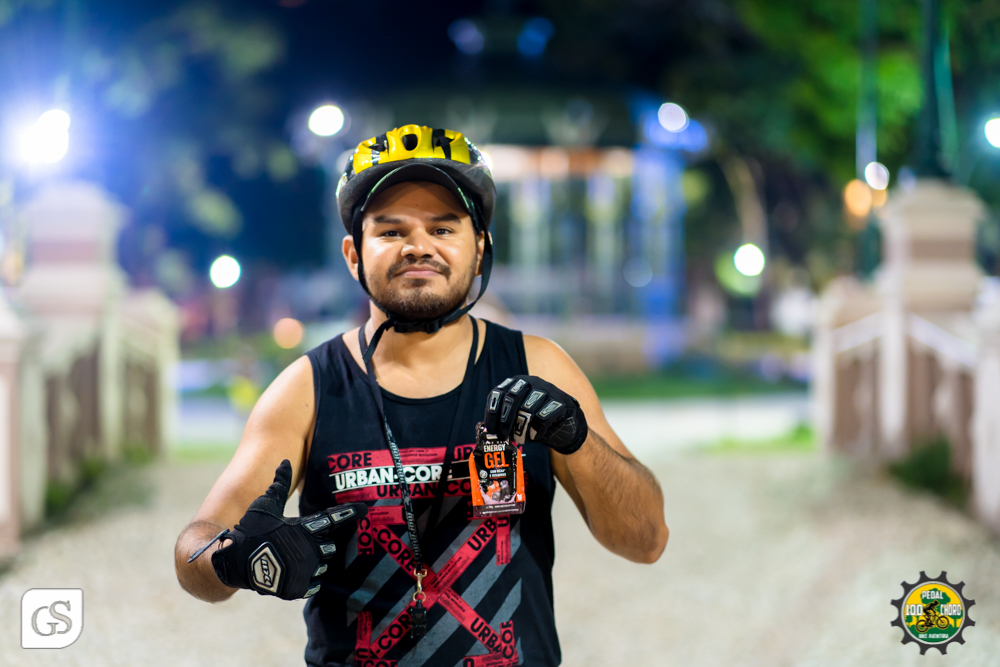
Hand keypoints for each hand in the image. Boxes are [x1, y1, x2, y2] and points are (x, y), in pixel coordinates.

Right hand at [211, 460, 366, 599]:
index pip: (332, 518)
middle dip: (320, 546)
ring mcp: (305, 569)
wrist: (234, 561)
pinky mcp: (299, 587)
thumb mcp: (265, 505)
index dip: (349, 513)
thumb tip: (284, 461)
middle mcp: (309, 548)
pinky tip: (295, 576)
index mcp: (304, 528)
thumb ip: (278, 485)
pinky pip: (315, 584)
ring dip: (313, 563)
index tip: (366, 509)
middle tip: (301, 545)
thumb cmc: (250, 530)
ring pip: (323, 565)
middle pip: (329, 546)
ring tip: (294, 560)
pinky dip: (307, 581)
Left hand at [483, 375, 587, 454]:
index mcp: (516, 383)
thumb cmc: (536, 421)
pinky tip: (535, 436)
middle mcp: (531, 382)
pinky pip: (543, 417)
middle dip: (505, 421)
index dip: (491, 413)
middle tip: (502, 437)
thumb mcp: (517, 416)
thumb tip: (487, 432)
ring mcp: (547, 390)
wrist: (564, 425)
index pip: (498, 393)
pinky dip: (536, 430)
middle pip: (511, 398)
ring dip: (521, 427)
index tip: (490, 430)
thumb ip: (504, 419)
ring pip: (528, 408)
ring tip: (521, 438)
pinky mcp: (560, 402)